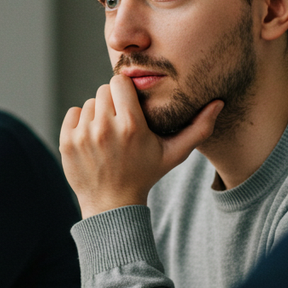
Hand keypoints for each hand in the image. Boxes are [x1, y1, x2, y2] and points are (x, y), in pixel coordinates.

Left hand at [60, 73, 222, 218]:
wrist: (112, 205)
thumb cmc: (145, 175)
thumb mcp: (174, 154)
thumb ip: (198, 128)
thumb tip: (219, 103)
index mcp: (132, 125)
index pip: (120, 82)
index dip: (126, 92)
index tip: (130, 105)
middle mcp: (105, 128)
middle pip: (104, 90)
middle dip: (112, 102)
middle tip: (120, 122)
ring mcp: (84, 135)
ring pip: (89, 103)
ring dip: (97, 114)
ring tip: (108, 135)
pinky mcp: (67, 142)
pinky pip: (73, 113)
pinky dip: (80, 122)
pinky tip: (93, 139)